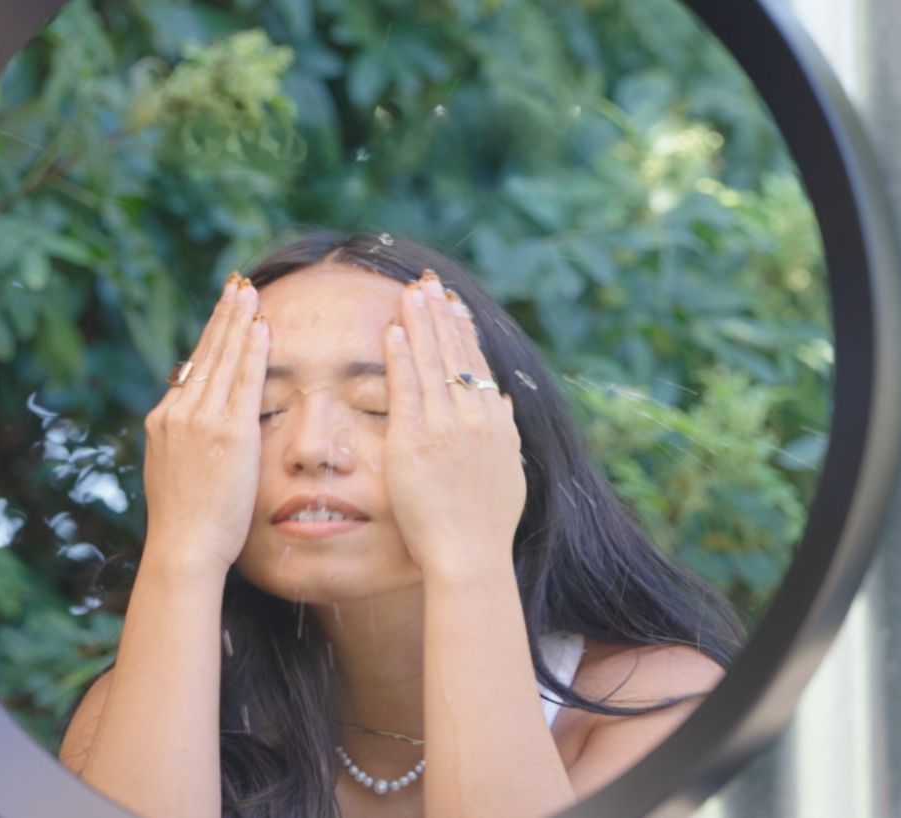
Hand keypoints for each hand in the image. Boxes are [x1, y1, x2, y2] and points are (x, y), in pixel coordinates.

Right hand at [140, 275, 269, 577]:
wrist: (184, 546)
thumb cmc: (186, 522)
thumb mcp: (173, 471)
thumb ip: (184, 443)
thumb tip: (196, 430)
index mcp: (163, 421)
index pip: (191, 369)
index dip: (210, 338)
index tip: (222, 314)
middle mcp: (177, 413)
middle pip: (205, 353)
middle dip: (223, 316)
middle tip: (237, 285)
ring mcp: (201, 420)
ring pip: (223, 359)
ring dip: (239, 322)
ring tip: (250, 293)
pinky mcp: (227, 431)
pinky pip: (244, 381)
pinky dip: (253, 352)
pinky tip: (263, 329)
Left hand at [382, 271, 524, 581]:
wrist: (471, 556)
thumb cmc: (486, 527)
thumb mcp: (508, 474)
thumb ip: (505, 435)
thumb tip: (507, 406)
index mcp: (498, 424)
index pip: (478, 365)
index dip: (463, 331)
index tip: (453, 304)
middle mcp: (476, 418)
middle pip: (456, 354)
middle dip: (440, 314)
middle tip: (426, 282)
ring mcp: (446, 428)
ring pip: (432, 362)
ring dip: (419, 323)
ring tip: (409, 292)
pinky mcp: (415, 442)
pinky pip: (406, 389)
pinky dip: (401, 357)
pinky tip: (393, 331)